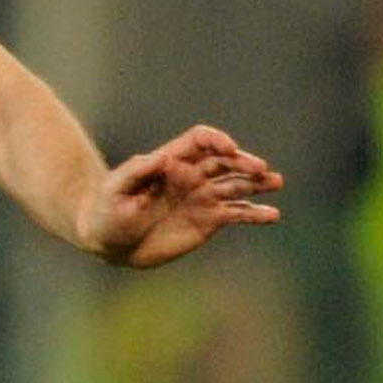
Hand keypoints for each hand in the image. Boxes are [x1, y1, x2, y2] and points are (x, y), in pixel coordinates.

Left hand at [82, 125, 283, 267]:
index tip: (229, 149)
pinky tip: (272, 215)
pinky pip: (237, 213)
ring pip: (237, 184)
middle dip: (244, 162)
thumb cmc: (107, 210)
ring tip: (275, 182)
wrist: (111, 241)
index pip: (200, 141)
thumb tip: (163, 158)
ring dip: (257, 182)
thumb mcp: (115, 189)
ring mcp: (203, 197)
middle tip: (260, 169)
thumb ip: (137, 172)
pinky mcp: (209, 220)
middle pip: (225, 161)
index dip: (216, 140)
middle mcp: (192, 175)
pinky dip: (255, 213)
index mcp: (171, 161)